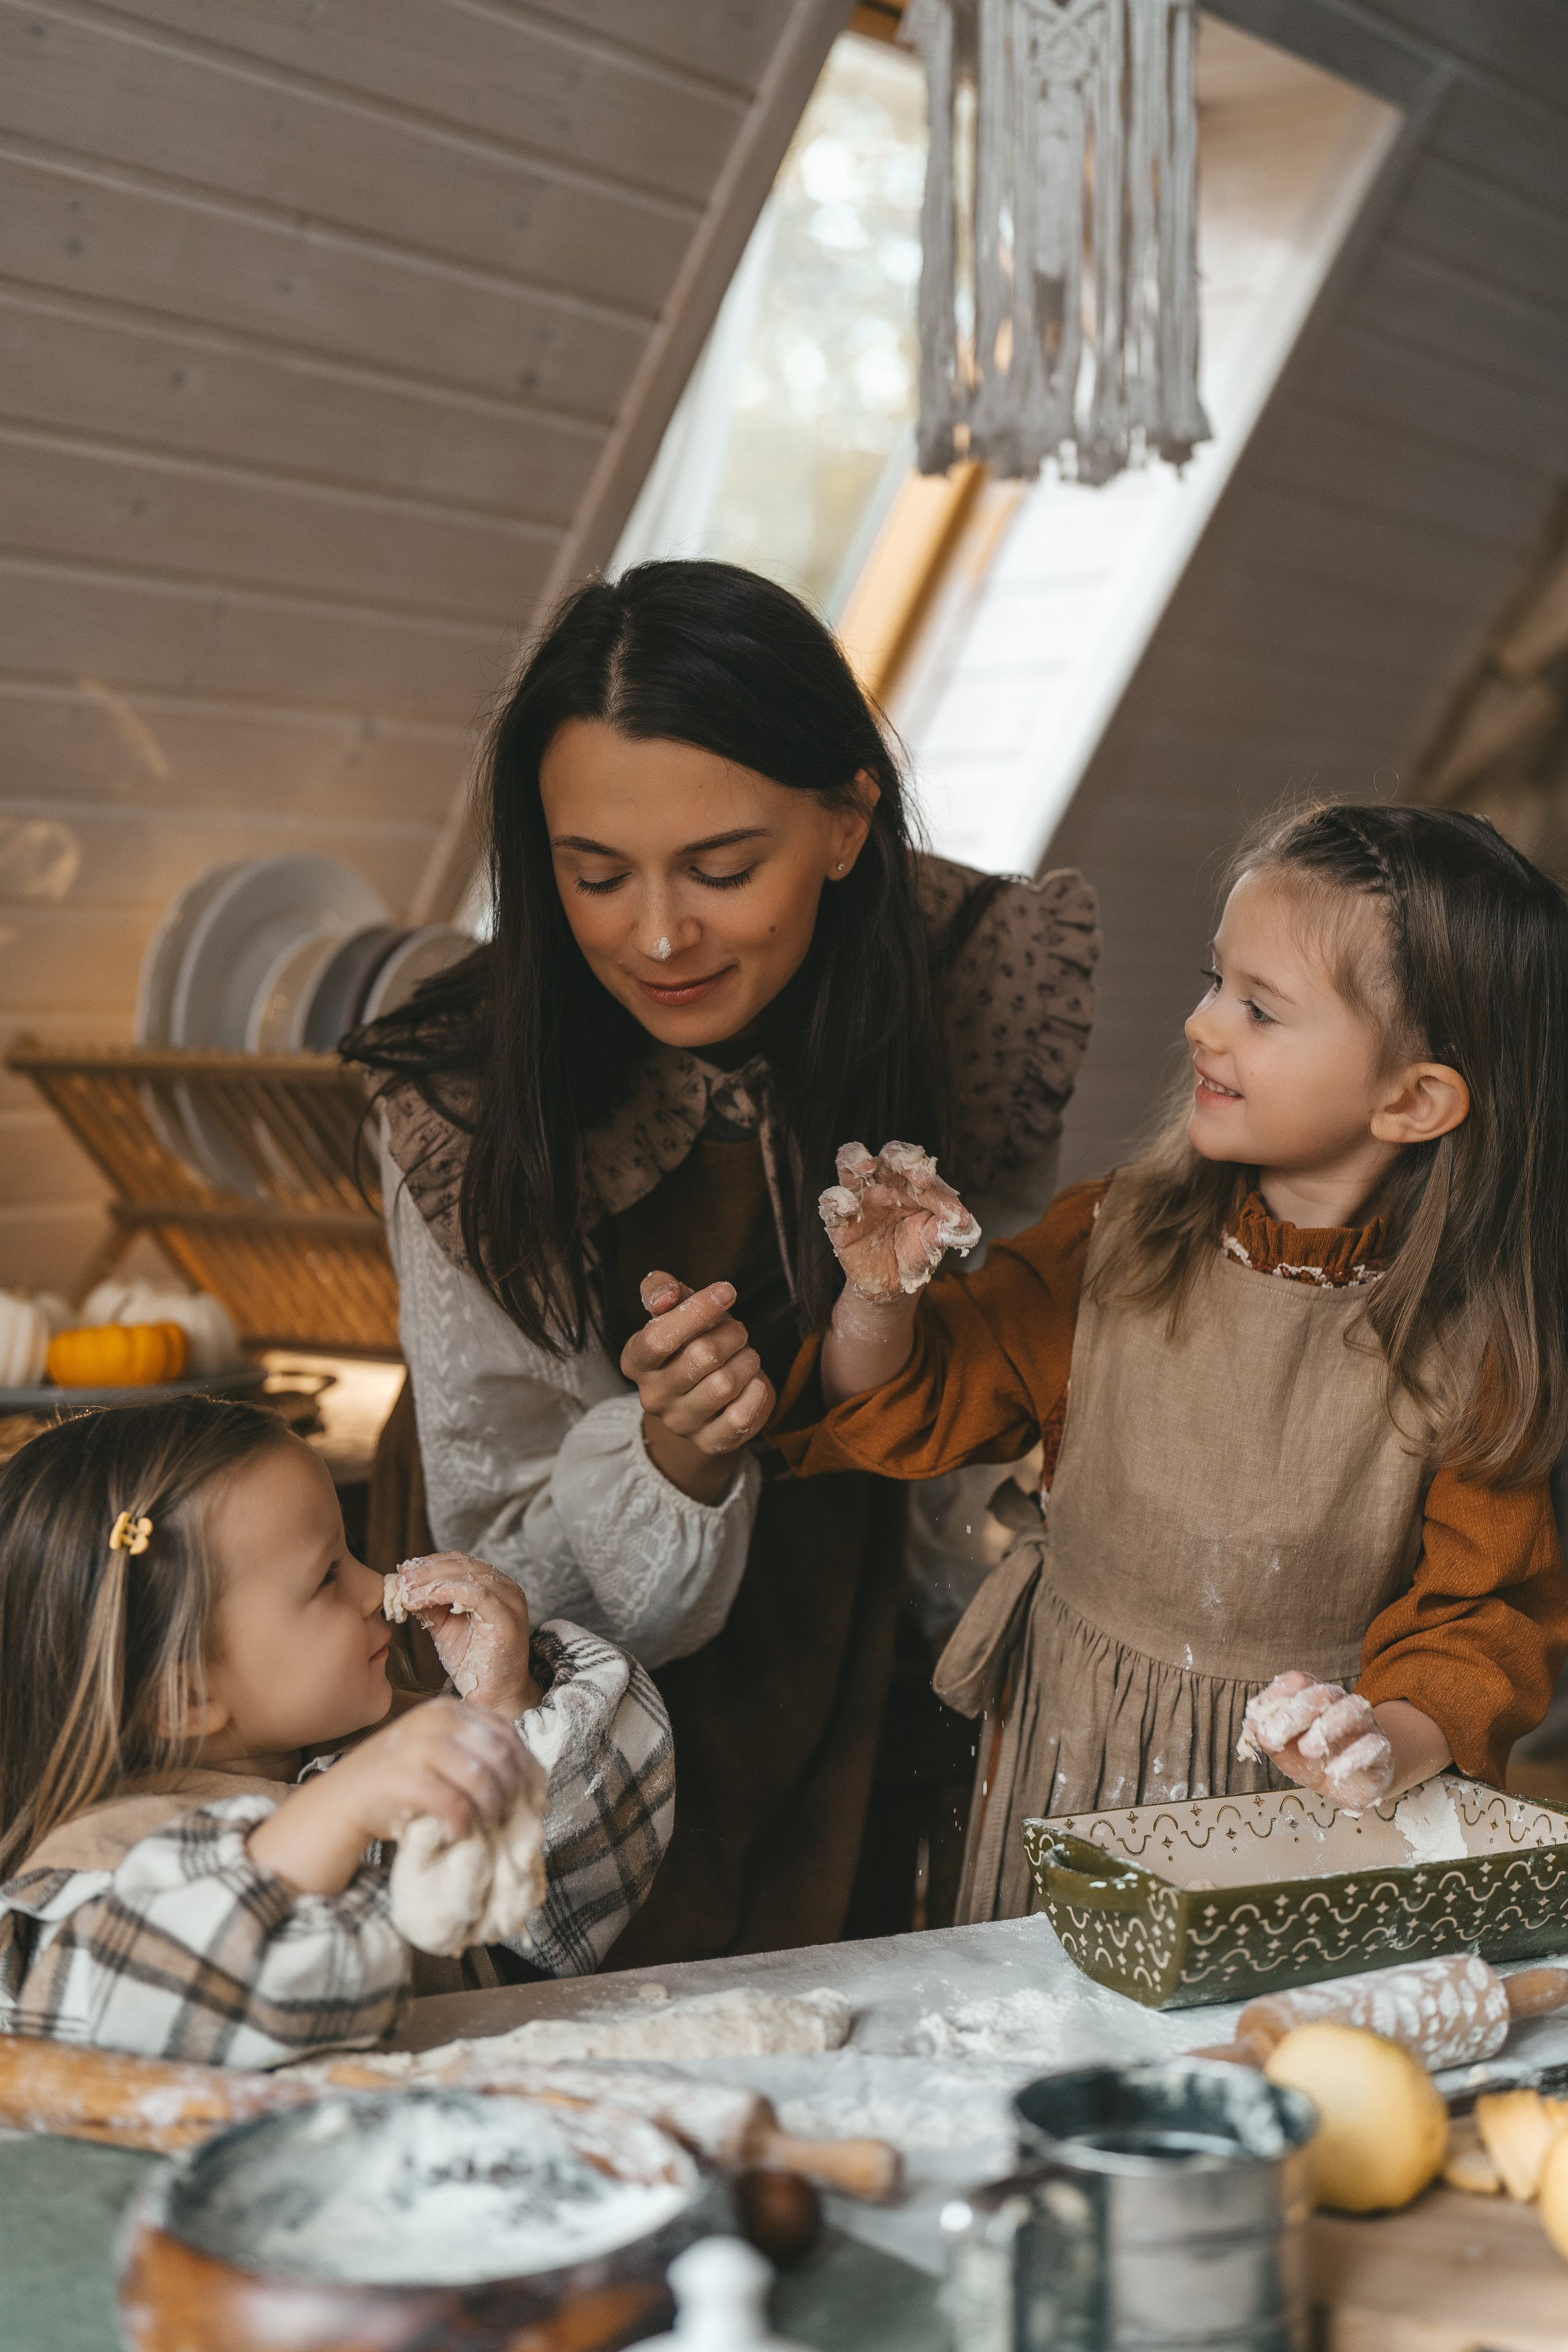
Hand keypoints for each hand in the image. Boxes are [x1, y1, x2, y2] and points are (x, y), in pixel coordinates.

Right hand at [247, 1698, 532, 1895]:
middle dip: (513, 1788)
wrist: (339, 1803)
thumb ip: (471, 1749)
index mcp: (445, 1709)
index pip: (504, 1730)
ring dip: (492, 1808)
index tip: (528, 1789)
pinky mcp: (401, 1778)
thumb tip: (525, 1773)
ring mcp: (415, 1747)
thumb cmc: (395, 1783)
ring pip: (481, 1778)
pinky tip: (459, 1833)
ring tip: (488, 1824)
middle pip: (498, 1754)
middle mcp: (432, 1721)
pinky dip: (462, 1822)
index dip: (522, 1761)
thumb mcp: (436, 1752)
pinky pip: (452, 1803)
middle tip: (512, 1813)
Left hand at [391, 1553, 541, 1716]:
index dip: (429, 1563)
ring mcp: (510, 1602)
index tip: (403, 1572)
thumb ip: (431, 1604)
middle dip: (427, 1570)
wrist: (493, 1698)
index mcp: (495, 1586)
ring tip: (407, 1592)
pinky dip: (446, 1592)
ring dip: (432, 1580)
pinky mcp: (507, 1619)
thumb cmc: (471, 1663)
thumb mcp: (445, 1626)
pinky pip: (476, 1594)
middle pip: (463, 1564)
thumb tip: (406, 1584)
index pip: (460, 1561)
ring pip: (468, 1575)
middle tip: (401, 1580)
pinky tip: (423, 1600)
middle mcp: (506, 1588)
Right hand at [620, 1272, 774, 1504]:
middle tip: (737, 1332)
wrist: (710, 1394)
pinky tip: (753, 1384)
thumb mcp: (675, 1308)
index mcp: (636, 1361)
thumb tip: (665, 1296)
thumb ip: (661, 1290)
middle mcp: (651, 1397)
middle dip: (732, 1334)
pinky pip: (741, 1417)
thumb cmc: (691, 1341)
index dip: (697, 1311)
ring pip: (725, 1384)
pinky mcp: (709, 1443)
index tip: (726, 1292)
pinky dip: (756, 1392)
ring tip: (745, 1357)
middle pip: (702, 1356)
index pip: (658, 1338)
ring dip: (747, 1361)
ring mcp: (680, 1424)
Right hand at [819, 1141, 979, 1302]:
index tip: (931, 1185)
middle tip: (912, 1171)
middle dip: (898, 1157)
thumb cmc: (917, 1252)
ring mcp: (859, 1198)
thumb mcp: (934, 1242)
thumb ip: (948, 1230)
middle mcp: (884, 1183)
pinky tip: (849, 1206)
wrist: (895, 1284)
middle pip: (885, 1154)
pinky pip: (830, 1202)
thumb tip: (966, 1224)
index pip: (918, 1167)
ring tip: (866, 1166)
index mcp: (911, 1183)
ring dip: (855, 1159)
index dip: (926, 1172)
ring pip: (848, 1164)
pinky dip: (835, 1200)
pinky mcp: (839, 1221)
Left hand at [1240, 1670, 1395, 1811]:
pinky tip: (1334, 1773)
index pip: (1298, 1682)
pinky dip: (1354, 1758)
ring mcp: (1364, 1724)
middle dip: (1294, 1714)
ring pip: (1351, 1710)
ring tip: (1308, 1749)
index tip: (1256, 1715)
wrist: (1356, 1783)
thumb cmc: (1318, 1761)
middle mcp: (1340, 1703)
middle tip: (1272, 1737)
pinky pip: (1373, 1745)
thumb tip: (1251, 1724)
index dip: (1275, 1694)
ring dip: (1327, 1727)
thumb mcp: (1289, 1754)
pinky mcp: (1381, 1749)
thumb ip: (1272, 1741)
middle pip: (1321, 1694)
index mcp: (1315, 1698)